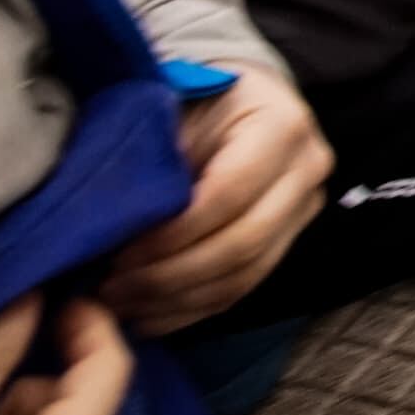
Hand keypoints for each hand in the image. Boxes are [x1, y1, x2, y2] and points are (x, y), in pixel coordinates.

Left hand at [103, 70, 327, 334]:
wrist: (234, 99)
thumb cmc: (194, 100)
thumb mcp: (171, 110)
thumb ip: (149, 160)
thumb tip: (106, 223)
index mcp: (281, 125)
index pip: (230, 193)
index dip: (173, 233)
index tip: (119, 255)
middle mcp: (308, 168)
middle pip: (244, 241)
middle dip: (172, 275)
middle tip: (113, 288)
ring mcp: (305, 207)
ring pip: (245, 274)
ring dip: (177, 299)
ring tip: (122, 304)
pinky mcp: (290, 238)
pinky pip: (243, 288)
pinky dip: (191, 309)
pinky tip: (148, 315)